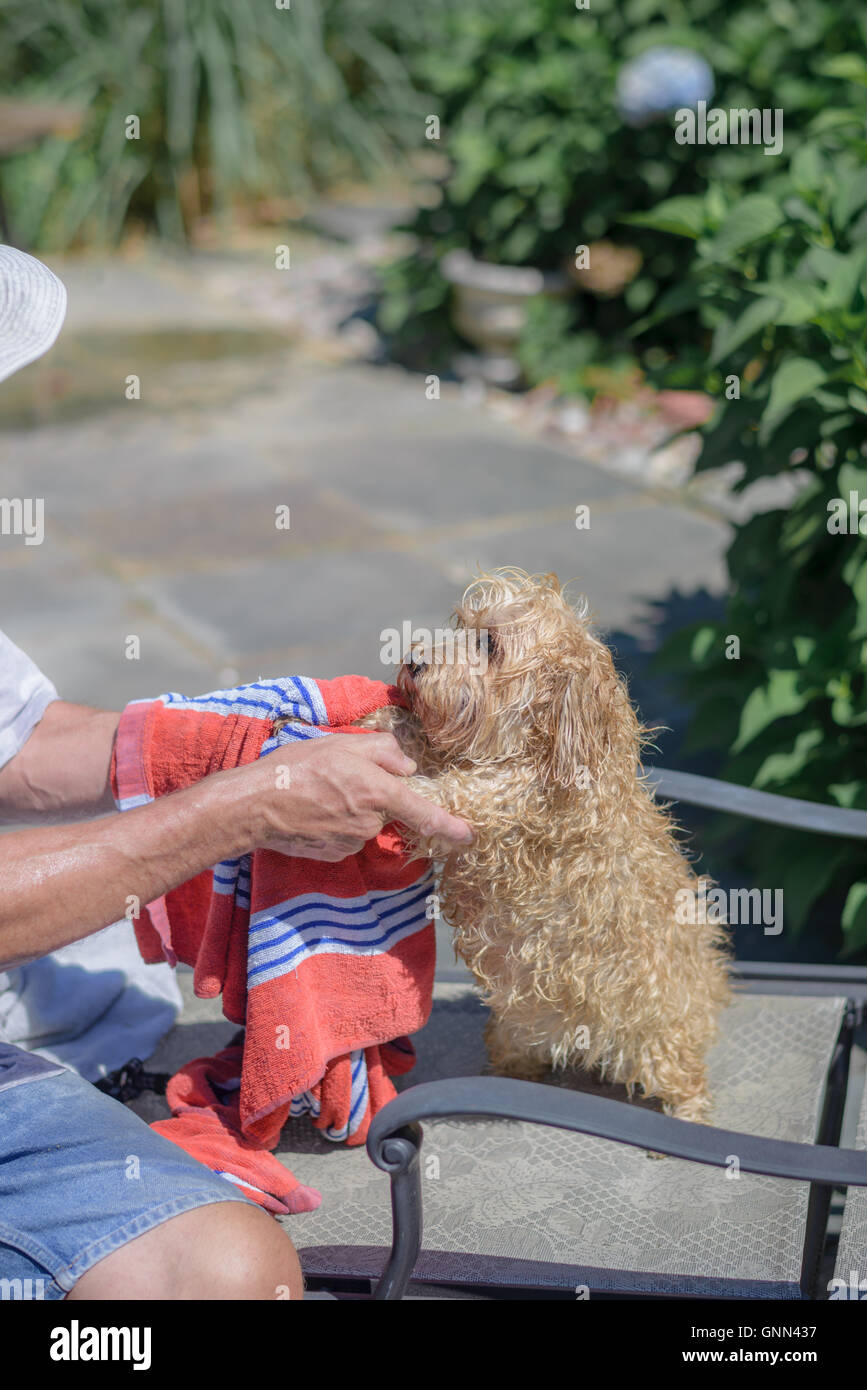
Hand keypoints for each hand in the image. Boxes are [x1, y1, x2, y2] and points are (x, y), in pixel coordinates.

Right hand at [232, 732, 473, 861]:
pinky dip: (339, 824)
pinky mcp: (336, 853)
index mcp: (378, 790)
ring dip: (354, 810)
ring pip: (368, 823)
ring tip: (321, 793)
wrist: (256, 804)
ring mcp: (353, 841)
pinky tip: (316, 811)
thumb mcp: (342, 742)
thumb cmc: (296, 768)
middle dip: (374, 796)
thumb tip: (408, 766)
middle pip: (389, 810)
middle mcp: (371, 820)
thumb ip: (384, 750)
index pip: (424, 812)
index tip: (469, 835)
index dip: (450, 826)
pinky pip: (349, 836)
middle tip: (341, 779)